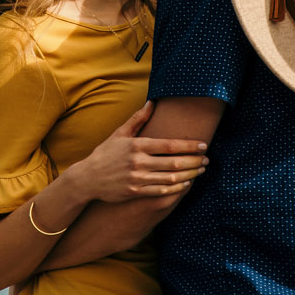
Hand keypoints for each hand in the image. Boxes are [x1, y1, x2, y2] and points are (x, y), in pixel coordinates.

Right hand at [64, 102, 209, 202]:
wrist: (87, 178)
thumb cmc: (105, 154)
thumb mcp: (119, 134)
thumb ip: (137, 119)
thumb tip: (152, 102)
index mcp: (137, 145)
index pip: (170, 145)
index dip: (189, 146)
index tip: (203, 145)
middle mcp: (138, 162)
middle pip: (174, 162)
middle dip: (194, 161)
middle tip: (207, 160)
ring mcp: (137, 178)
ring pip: (171, 178)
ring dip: (189, 175)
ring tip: (200, 171)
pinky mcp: (136, 192)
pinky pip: (162, 191)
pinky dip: (177, 188)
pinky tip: (185, 183)